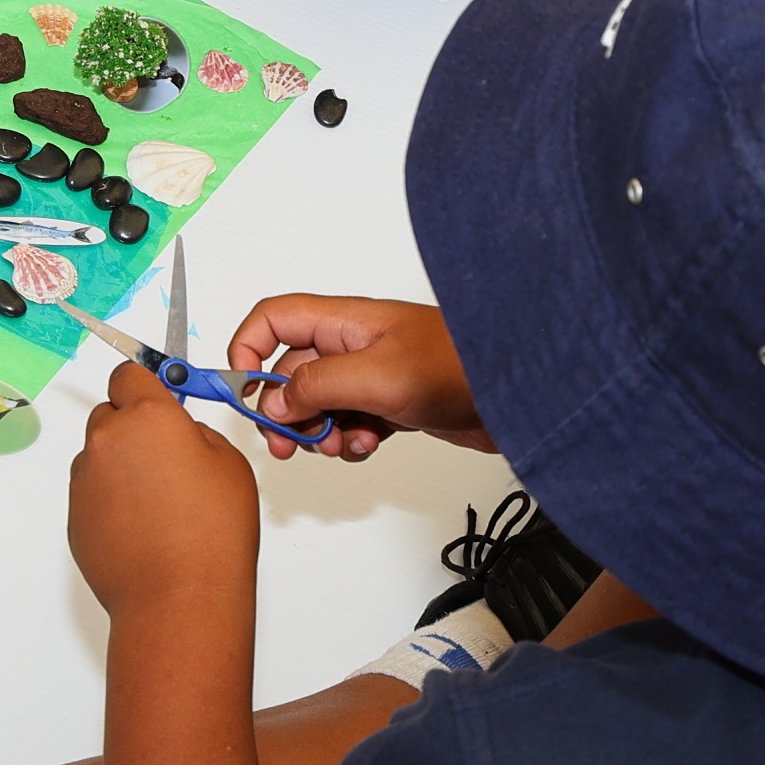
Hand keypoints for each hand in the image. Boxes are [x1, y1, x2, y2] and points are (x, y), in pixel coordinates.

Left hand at [68, 360, 263, 617]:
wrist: (179, 598)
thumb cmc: (212, 535)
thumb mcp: (229, 464)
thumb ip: (197, 435)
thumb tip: (181, 435)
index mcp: (148, 416)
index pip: (129, 375)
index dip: (143, 386)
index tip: (155, 397)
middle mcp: (108, 440)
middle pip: (110, 414)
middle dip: (132, 428)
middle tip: (165, 458)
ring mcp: (85, 479)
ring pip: (99, 455)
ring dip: (120, 466)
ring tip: (157, 504)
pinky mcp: (74, 514)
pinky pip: (92, 492)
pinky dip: (110, 500)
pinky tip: (141, 528)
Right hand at [225, 295, 483, 462]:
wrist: (520, 393)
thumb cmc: (460, 367)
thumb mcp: (374, 376)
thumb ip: (315, 386)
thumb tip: (275, 402)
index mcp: (343, 323)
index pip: (273, 320)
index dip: (249, 349)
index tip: (244, 391)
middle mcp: (353, 346)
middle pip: (292, 372)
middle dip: (285, 410)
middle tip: (286, 443)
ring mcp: (374, 375)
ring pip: (321, 404)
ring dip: (321, 431)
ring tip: (341, 443)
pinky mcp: (394, 404)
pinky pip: (352, 423)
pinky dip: (353, 440)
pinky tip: (373, 444)